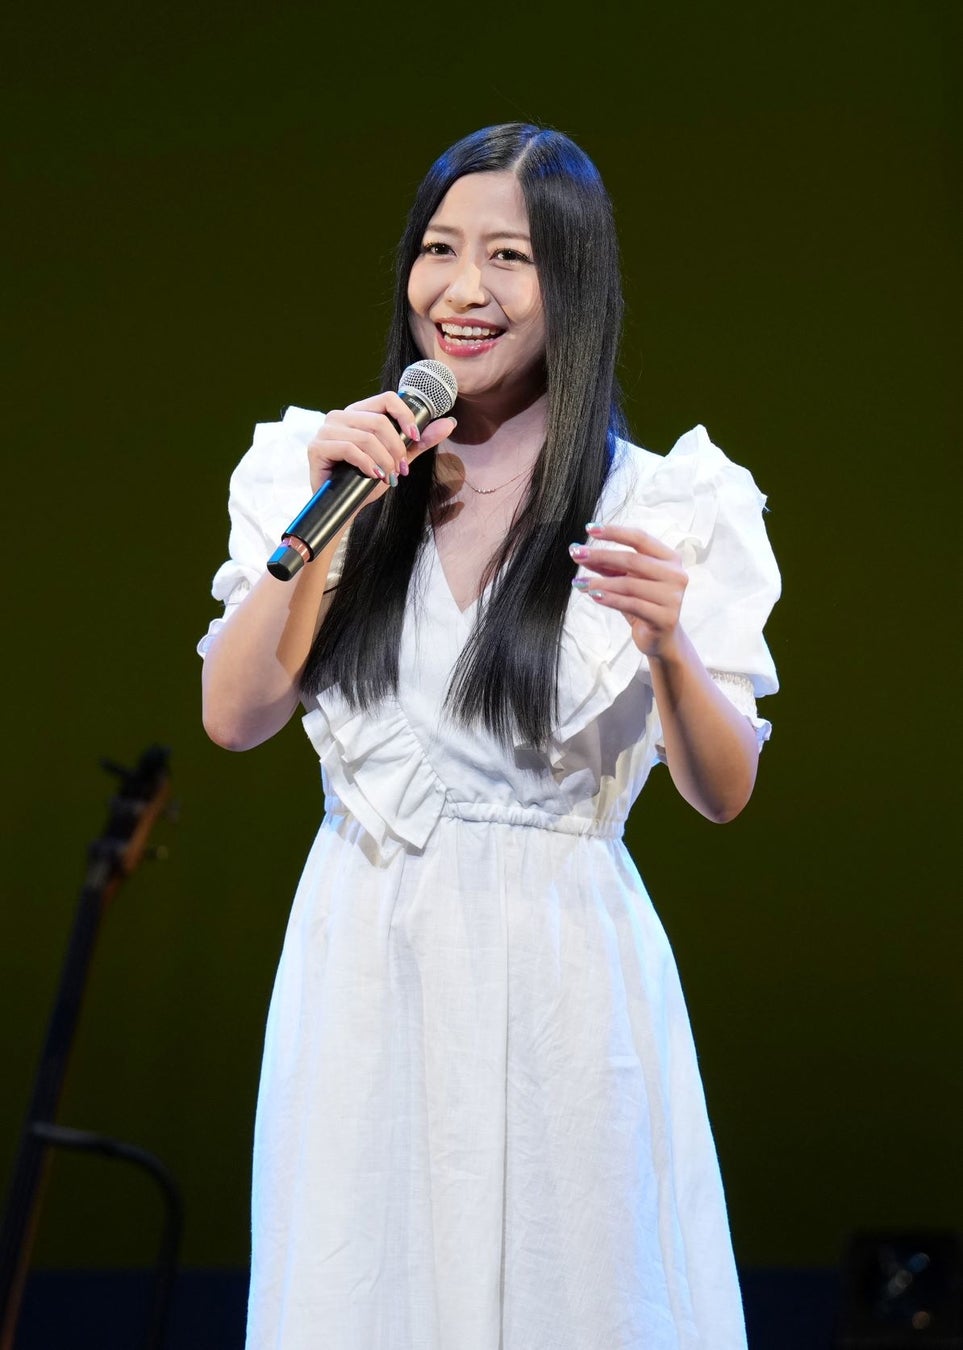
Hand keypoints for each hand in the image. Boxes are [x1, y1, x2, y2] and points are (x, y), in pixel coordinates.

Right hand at [308, 392, 456, 496]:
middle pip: (379, 421)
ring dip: (384, 460)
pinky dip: (367, 464)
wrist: (342, 507)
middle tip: (401, 470)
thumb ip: (420, 441)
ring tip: (387, 476)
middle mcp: (340, 416)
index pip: (387, 398)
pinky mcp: (317, 447)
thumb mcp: (398, 459)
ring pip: (366, 437)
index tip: (415, 437)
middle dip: (396, 448)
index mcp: (359, 412)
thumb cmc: (366, 480)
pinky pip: (349, 449)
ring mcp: (326, 430)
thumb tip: (449, 423)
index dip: (405, 416)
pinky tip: (374, 476)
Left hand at [569, 523, 687, 658]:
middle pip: (632, 559)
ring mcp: (673, 597)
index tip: (590, 529)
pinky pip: (631, 604)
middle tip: (576, 554)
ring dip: (600, 582)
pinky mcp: (665, 618)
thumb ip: (607, 566)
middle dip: (601, 555)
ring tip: (579, 583)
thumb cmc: (642, 603)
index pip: (640, 538)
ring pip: (629, 584)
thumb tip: (578, 550)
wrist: (660, 638)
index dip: (614, 532)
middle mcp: (675, 574)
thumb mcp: (624, 580)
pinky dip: (610, 599)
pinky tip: (593, 596)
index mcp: (669, 558)